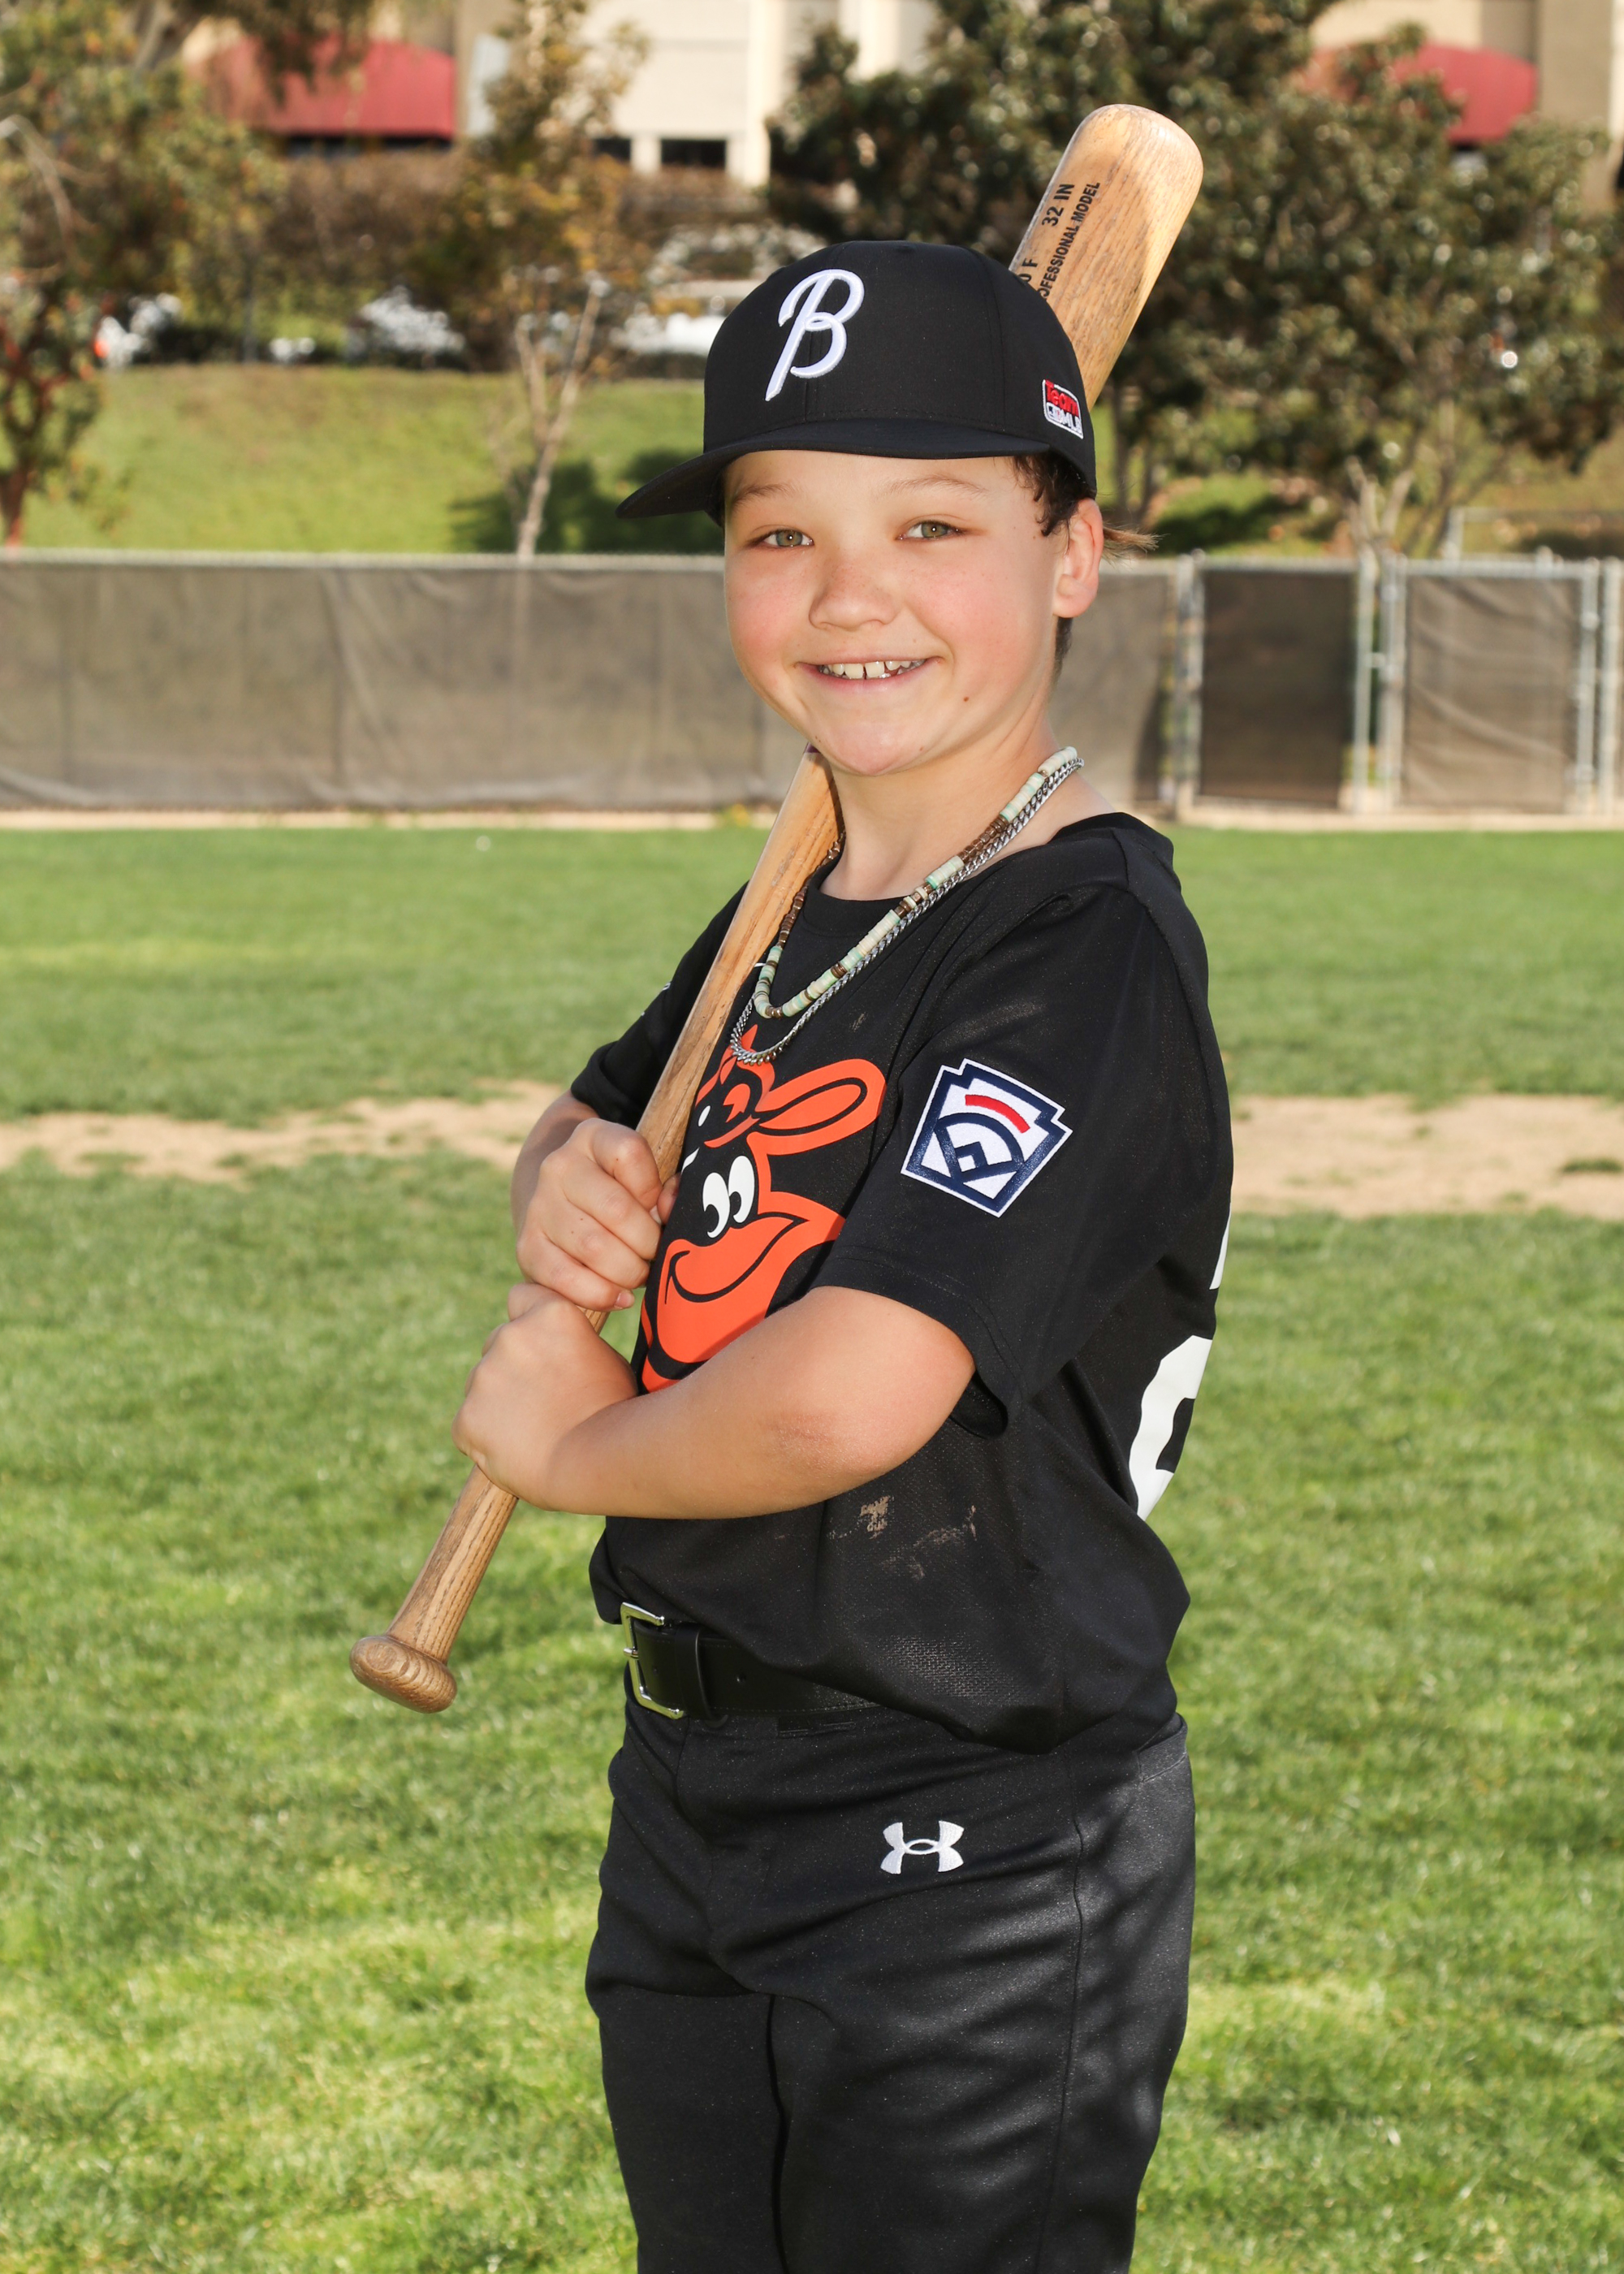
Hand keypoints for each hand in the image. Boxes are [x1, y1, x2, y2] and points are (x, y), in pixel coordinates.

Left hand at [453, 1283, 636, 1507]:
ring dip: (499, 1403)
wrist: (597, 1461)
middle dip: (512, 1367)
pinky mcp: (466, 1417)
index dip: (528, 1322)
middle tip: (541, 1401)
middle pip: (497, 1344)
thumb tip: (558, 1350)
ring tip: (535, 1432)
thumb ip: (570, 1344)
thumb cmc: (615, 1412)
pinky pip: (468, 1425)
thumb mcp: (605, 1359)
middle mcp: (511, 1336)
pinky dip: (485, 1437)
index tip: (539, 1345)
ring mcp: (484, 1377)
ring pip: (482, 1386)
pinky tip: (517, 1451)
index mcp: (550, 1315)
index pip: (521, 1297)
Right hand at [515, 1113, 675, 1313]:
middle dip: (648, 1244)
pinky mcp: (527, 1246)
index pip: (629, 1153)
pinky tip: (619, 1295)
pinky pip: (566, 1278)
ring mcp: (539, 1206)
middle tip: (656, 1256)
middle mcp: (559, 1166)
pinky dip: (600, 1294)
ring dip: (628, 1271)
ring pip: (594, 1248)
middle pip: (616, 1209)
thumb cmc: (619, 1191)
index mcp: (592, 1137)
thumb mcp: (644, 1175)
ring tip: (640, 1274)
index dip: (654, 1189)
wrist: (559, 1201)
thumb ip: (667, 1189)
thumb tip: (671, 1208)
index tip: (659, 1209)